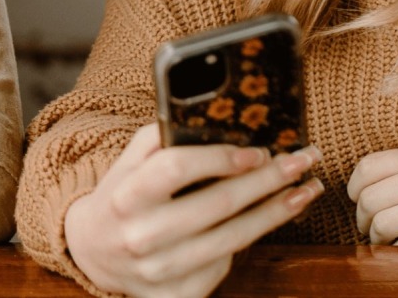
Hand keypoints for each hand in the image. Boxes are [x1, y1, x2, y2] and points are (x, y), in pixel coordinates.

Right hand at [60, 124, 322, 297]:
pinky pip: (224, 267)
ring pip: (233, 239)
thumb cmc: (121, 197)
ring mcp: (159, 271)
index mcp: (124, 195)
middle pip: (218, 203)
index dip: (221, 158)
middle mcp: (140, 236)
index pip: (176, 168)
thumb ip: (163, 137)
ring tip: (305, 190)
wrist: (92, 251)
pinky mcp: (175, 296)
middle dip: (269, 179)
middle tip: (302, 161)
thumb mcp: (128, 161)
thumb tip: (218, 118)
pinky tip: (264, 221)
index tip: (258, 150)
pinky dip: (248, 243)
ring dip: (277, 212)